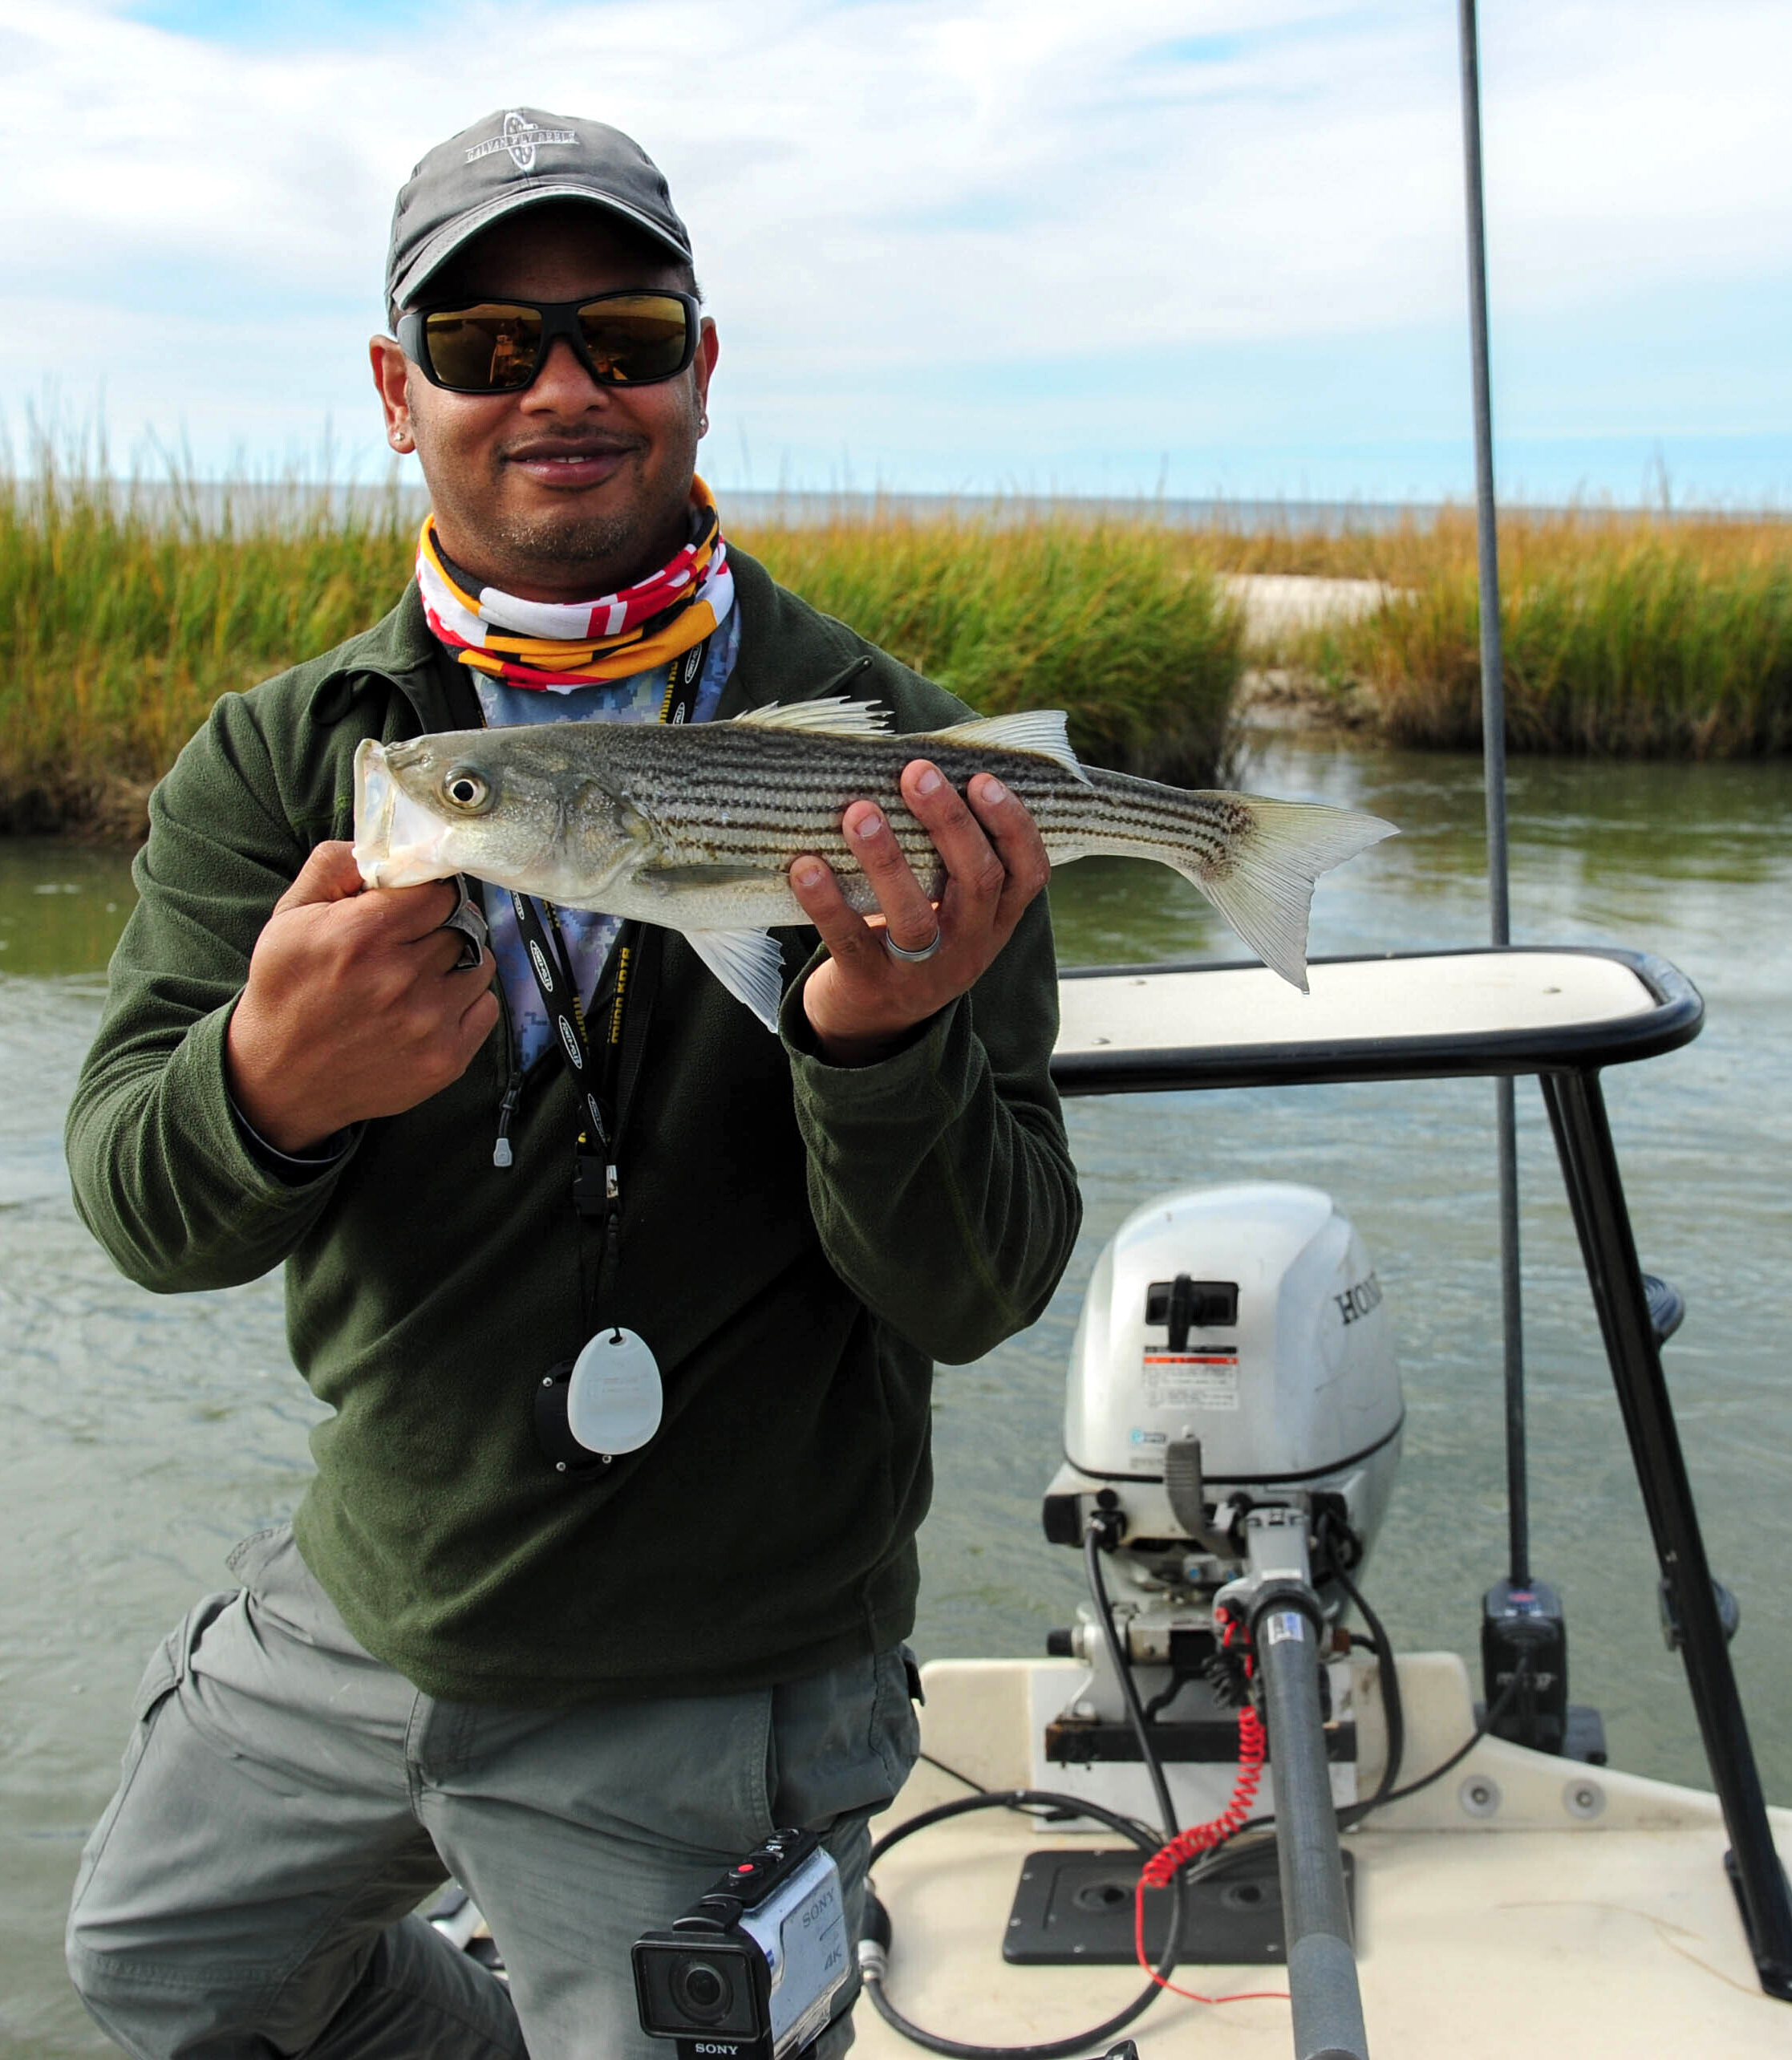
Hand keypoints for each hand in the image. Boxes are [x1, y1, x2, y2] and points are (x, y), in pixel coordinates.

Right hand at [225, 841, 498, 1153]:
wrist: (279, 1078)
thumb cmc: (286, 991)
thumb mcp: (289, 916)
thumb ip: (334, 866)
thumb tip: (384, 844)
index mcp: (362, 935)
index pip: (439, 891)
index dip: (429, 894)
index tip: (416, 905)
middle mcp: (400, 978)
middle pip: (462, 924)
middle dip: (441, 926)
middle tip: (414, 941)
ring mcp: (428, 1022)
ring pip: (480, 963)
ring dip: (458, 962)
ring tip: (422, 974)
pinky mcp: (446, 1058)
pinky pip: (487, 1007)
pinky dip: (467, 1001)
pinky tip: (430, 1005)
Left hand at [788, 761, 1049, 1065]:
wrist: (872, 1026)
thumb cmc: (909, 939)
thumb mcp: (948, 907)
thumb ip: (947, 856)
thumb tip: (921, 768)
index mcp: (995, 920)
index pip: (1029, 872)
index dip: (1013, 825)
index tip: (982, 779)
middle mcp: (969, 946)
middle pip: (978, 881)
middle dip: (950, 821)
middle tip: (917, 772)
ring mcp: (923, 972)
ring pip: (917, 915)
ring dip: (887, 859)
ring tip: (859, 812)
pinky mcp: (871, 986)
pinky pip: (851, 942)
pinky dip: (827, 902)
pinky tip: (806, 866)